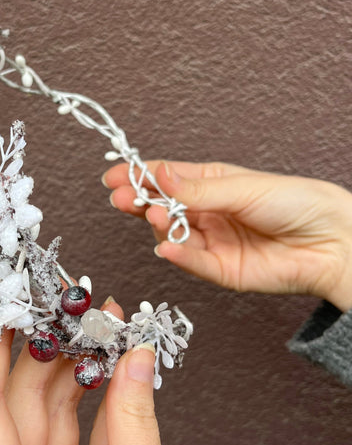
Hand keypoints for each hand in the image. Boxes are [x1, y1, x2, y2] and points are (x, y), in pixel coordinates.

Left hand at [0, 299, 173, 444]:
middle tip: (70, 307)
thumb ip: (135, 425)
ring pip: (54, 408)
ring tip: (101, 326)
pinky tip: (117, 363)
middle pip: (22, 399)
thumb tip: (136, 358)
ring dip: (77, 364)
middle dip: (49, 346)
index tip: (2, 313)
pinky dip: (104, 394)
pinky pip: (87, 429)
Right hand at [104, 161, 351, 311]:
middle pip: (161, 207)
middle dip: (138, 200)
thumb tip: (158, 174)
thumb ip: (195, 189)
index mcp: (210, 185)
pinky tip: (165, 245)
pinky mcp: (220, 270)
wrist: (333, 240)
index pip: (166, 179)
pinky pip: (192, 262)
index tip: (115, 174)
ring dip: (157, 224)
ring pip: (171, 234)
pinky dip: (177, 255)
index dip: (139, 176)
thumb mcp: (240, 187)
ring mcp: (210, 242)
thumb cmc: (294, 202)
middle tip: (120, 196)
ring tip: (153, 213)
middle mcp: (205, 213)